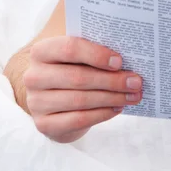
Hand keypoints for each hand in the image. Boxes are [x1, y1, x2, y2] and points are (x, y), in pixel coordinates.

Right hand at [23, 35, 142, 142]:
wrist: (55, 98)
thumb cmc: (73, 68)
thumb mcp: (80, 53)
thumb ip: (96, 46)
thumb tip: (131, 49)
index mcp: (42, 51)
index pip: (69, 48)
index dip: (97, 55)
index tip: (120, 61)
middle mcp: (34, 76)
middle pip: (78, 77)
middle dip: (112, 80)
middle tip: (136, 82)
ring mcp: (36, 102)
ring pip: (80, 100)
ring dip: (111, 98)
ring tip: (132, 96)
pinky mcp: (44, 124)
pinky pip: (78, 120)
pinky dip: (102, 114)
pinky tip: (118, 108)